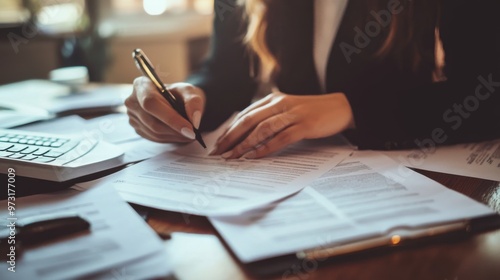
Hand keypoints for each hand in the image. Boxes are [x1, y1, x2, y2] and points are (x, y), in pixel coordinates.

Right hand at [125, 77, 205, 142]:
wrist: (175, 100)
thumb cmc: (179, 93)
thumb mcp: (189, 91)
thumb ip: (194, 101)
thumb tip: (194, 120)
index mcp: (142, 85)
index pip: (151, 103)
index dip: (170, 117)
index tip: (189, 128)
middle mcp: (132, 101)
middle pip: (152, 121)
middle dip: (175, 130)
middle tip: (192, 134)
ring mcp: (133, 116)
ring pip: (154, 132)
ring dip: (174, 136)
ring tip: (189, 134)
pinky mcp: (137, 128)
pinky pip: (154, 138)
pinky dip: (170, 138)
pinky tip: (180, 135)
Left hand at [211, 91, 353, 158]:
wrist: (340, 107)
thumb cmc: (311, 112)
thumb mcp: (287, 111)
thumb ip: (269, 119)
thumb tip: (247, 136)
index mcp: (273, 100)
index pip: (244, 115)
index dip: (230, 130)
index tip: (218, 144)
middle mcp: (279, 104)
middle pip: (248, 121)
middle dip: (231, 138)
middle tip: (218, 153)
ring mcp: (292, 114)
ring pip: (261, 129)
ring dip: (244, 144)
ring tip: (232, 157)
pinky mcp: (304, 125)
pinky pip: (281, 138)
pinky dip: (266, 148)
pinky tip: (255, 156)